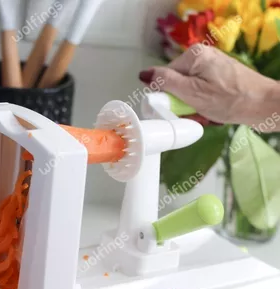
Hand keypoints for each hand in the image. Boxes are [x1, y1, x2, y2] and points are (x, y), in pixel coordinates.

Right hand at [139, 44, 279, 128]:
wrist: (263, 106)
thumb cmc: (230, 100)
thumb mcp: (191, 93)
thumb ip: (165, 82)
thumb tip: (144, 74)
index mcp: (193, 55)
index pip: (165, 78)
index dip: (168, 97)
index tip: (178, 109)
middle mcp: (202, 57)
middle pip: (177, 86)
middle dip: (183, 104)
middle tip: (195, 113)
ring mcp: (212, 68)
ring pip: (189, 93)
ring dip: (193, 108)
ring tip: (207, 114)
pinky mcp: (220, 79)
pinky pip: (200, 94)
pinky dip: (203, 106)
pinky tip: (213, 112)